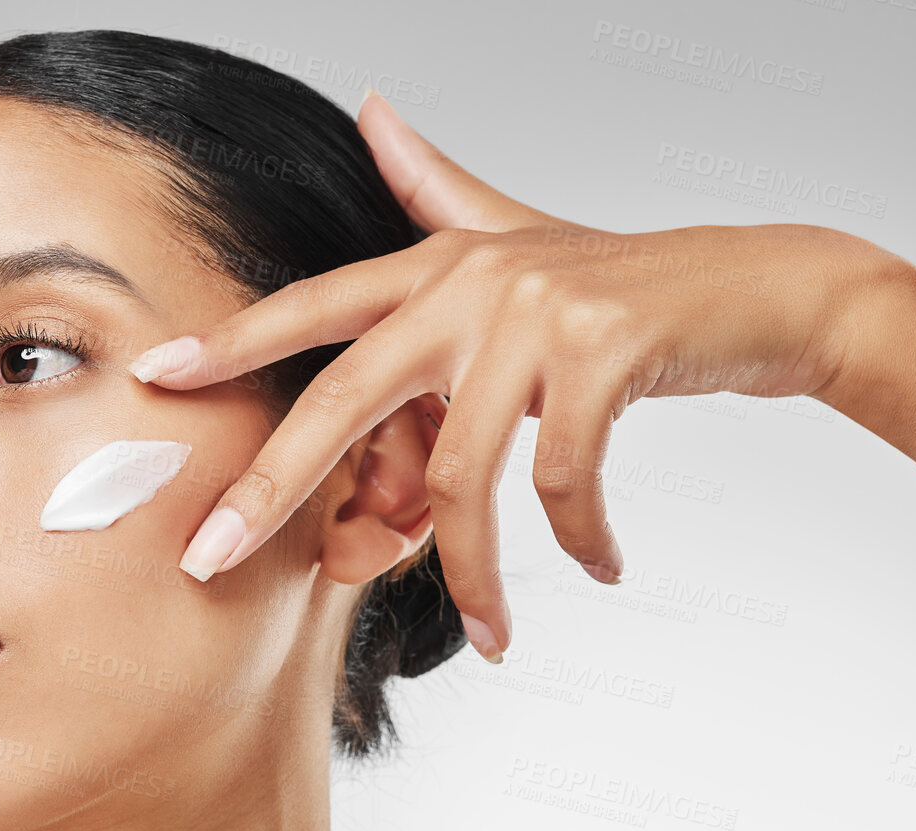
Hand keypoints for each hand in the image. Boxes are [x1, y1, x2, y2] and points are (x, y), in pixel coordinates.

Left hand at [132, 88, 873, 663]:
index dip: (233, 341)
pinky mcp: (600, 353)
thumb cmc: (623, 286)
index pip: (314, 306)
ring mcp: (533, 315)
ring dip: (471, 572)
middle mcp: (471, 283)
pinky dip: (577, 537)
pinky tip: (597, 567)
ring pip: (464, 474)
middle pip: (346, 400)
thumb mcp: (521, 239)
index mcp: (438, 267)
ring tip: (492, 632)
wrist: (760, 290)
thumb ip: (438, 190)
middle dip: (270, 489)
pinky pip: (559, 479)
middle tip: (209, 562)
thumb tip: (373, 113)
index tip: (155, 376)